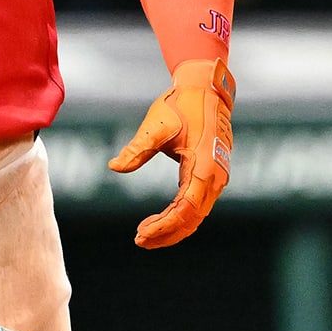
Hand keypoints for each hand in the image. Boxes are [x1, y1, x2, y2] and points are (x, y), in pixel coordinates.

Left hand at [109, 58, 234, 247]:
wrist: (206, 90)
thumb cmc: (182, 104)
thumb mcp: (156, 125)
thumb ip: (137, 148)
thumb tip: (114, 167)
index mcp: (204, 165)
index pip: (185, 209)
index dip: (164, 225)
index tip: (141, 234)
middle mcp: (215, 177)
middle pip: (193, 219)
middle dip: (167, 234)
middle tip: (139, 240)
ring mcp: (216, 177)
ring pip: (197, 215)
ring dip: (173, 229)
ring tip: (145, 235)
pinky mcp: (212, 175)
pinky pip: (198, 205)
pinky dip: (180, 217)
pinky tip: (161, 222)